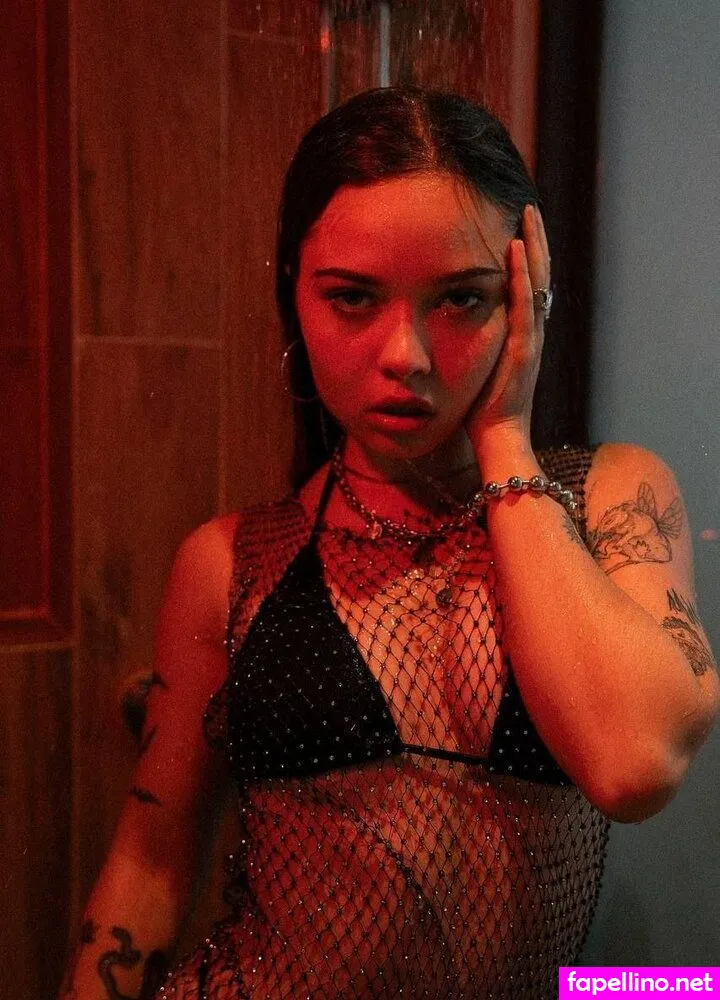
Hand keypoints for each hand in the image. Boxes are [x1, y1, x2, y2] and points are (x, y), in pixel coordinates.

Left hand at [463, 203, 550, 456]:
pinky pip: (525, 307)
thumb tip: (454, 317)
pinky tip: (515, 251)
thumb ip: (478, 340)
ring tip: (527, 215)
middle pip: (541, 274)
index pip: (530, 283)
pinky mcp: (523, 352)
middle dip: (536, 238)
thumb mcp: (480, 363)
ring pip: (538, 283)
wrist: (499, 440)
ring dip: (533, 247)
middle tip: (528, 206)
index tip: (519, 222)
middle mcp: (533, 332)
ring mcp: (531, 340)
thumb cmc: (484, 407)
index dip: (529, 253)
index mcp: (524, 333)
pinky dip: (521, 277)